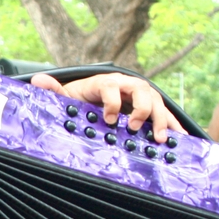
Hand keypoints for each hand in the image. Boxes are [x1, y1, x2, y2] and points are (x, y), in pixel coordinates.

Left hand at [30, 72, 185, 142]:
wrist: (92, 99)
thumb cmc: (79, 99)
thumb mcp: (66, 96)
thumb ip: (54, 90)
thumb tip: (37, 79)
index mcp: (105, 82)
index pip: (111, 87)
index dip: (112, 101)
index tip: (108, 119)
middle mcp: (126, 85)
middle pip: (140, 90)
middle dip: (141, 109)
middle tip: (135, 128)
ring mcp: (139, 95)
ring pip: (156, 101)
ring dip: (161, 118)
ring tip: (161, 138)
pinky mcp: (149, 107)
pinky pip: (164, 113)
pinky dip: (174, 123)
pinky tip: (182, 137)